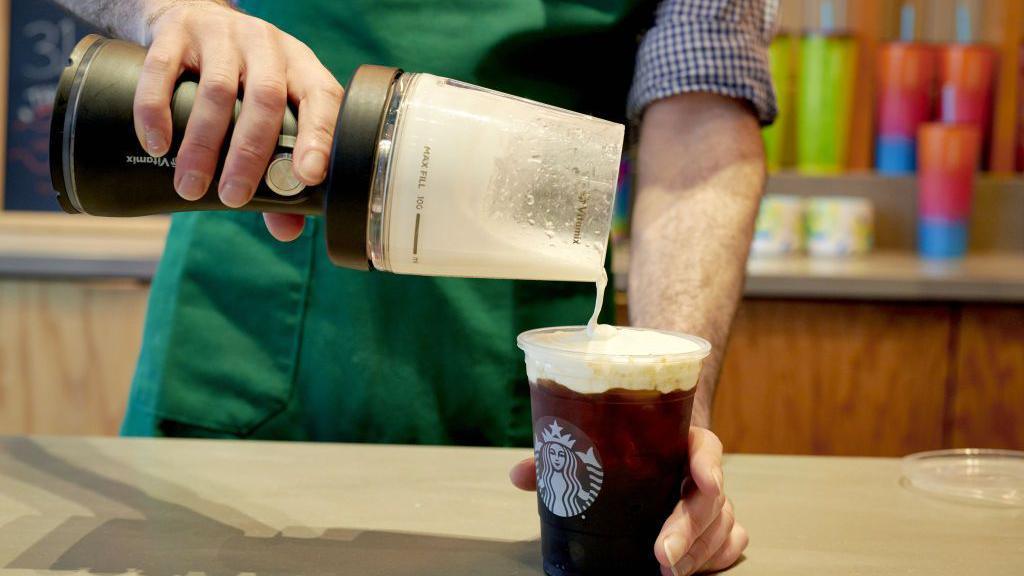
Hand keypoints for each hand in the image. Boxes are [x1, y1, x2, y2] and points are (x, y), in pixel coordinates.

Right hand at [133, 1, 343, 240]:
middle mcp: (267, 47)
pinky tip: (155, 144)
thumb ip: (278, 171)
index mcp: (301, 68)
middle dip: (249, 155)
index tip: (307, 177)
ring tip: (190, 186)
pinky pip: (163, 69)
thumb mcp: (271, 113)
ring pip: (216, 90)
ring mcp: (222, 35)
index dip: (318, 137)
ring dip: (202, 143)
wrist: (194, 14)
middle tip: (233, 198)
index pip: (321, 100)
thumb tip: (286, 231)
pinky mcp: (176, 32)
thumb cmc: (244, 81)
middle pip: (265, 99)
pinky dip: (156, 110)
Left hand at [509, 426, 747, 574]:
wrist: (656, 440)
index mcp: (681, 439)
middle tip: (663, 556)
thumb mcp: (597, 444)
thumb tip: (518, 475)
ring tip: (669, 572)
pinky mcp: (720, 524)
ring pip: (723, 526)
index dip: (708, 464)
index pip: (706, 447)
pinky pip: (731, 543)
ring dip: (698, 553)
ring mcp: (715, 499)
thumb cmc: (623, 444)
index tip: (702, 482)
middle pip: (712, 499)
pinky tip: (691, 569)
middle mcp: (703, 469)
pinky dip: (715, 558)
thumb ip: (561, 456)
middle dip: (689, 530)